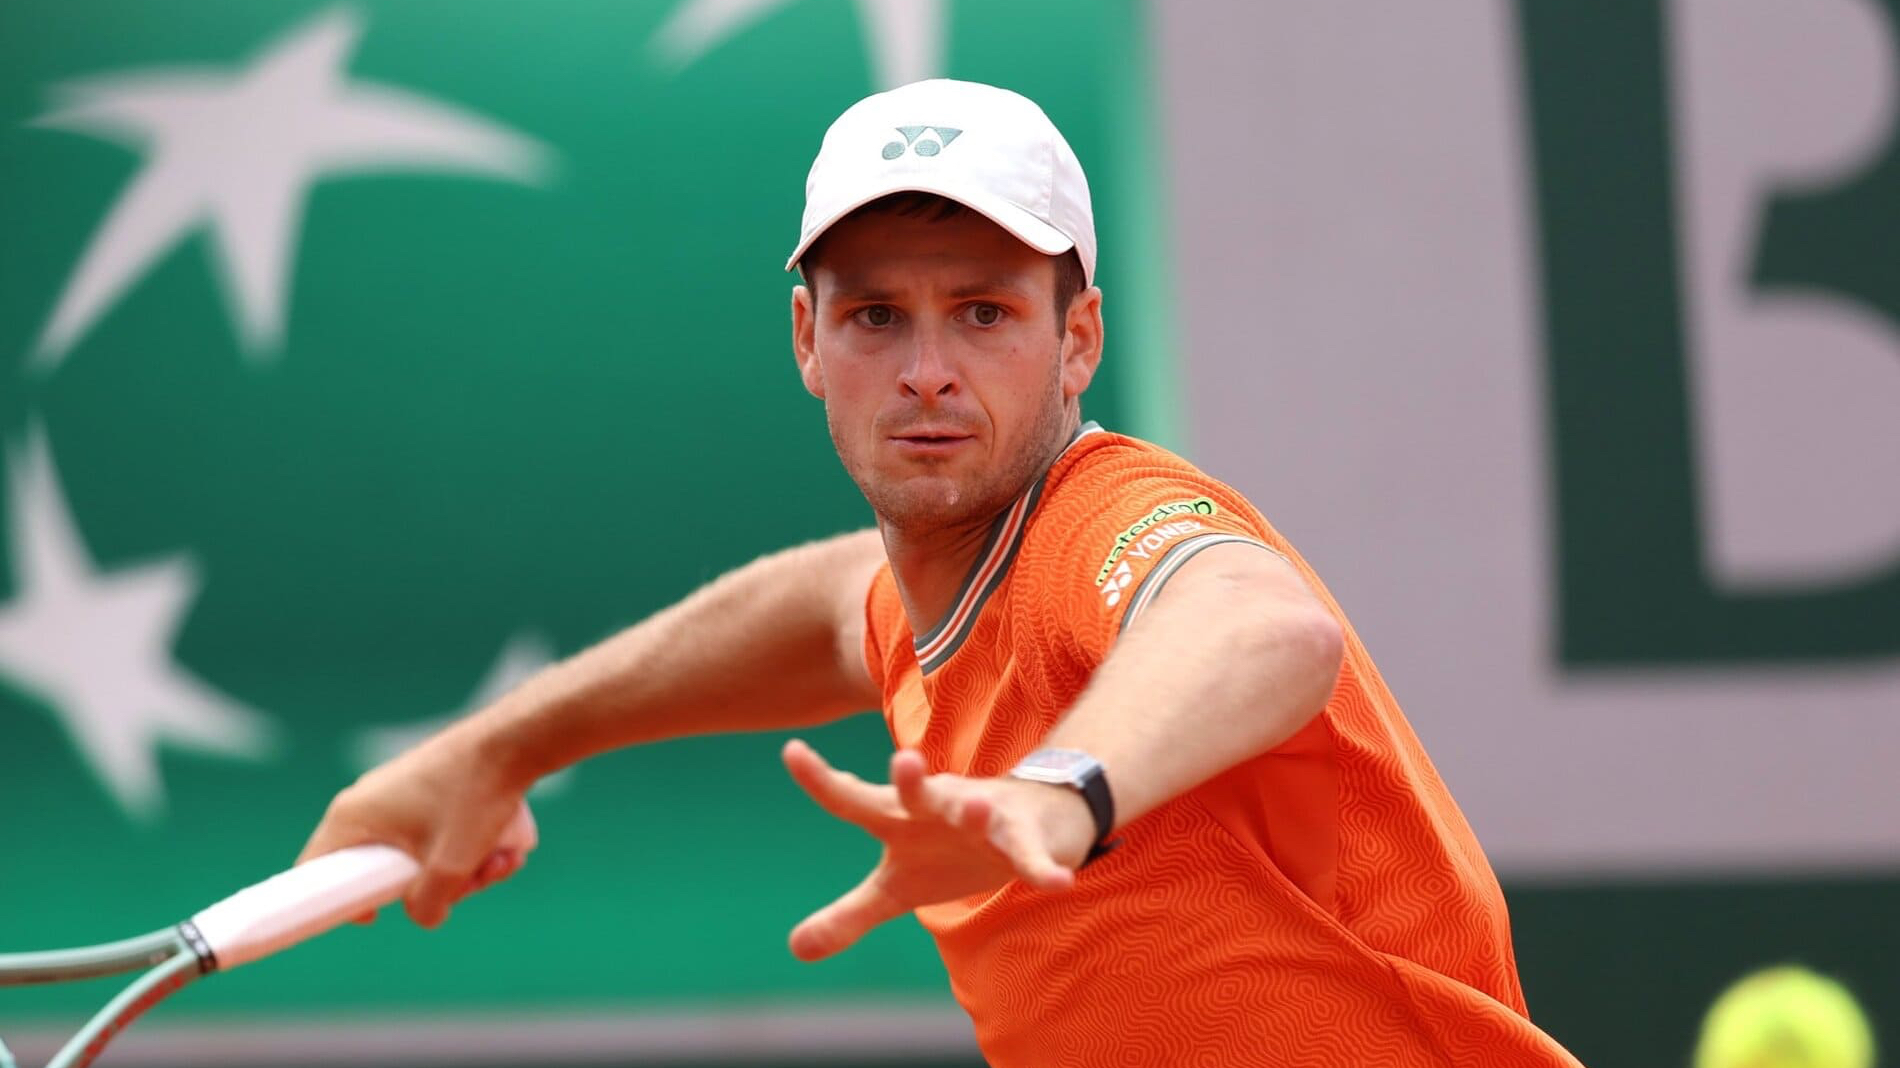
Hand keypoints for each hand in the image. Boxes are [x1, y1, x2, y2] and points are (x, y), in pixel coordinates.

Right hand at [297, 729, 537, 927]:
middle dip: (431, 887)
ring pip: (421, 855)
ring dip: (462, 871)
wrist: (514, 742)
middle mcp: (368, 801)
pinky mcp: (431, 788)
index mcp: (351, 816)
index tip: (376, 916)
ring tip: (497, 862)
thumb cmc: (473, 797)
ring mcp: (400, 793)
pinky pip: (440, 834)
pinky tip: (505, 851)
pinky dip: (469, 848)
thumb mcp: (449, 867)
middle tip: (465, 885)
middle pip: (382, 869)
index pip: (317, 871)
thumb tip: (423, 915)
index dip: (338, 902)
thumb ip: (426, 905)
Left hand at [781, 739, 1095, 961]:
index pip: (854, 798)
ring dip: (979, 811)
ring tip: (979, 807)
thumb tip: (794, 949)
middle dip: (913, 779)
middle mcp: (938, 808)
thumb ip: (848, 914)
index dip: (822, 779)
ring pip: (981, 812)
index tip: (791, 751)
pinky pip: (1035, 855)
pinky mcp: (1027, 839)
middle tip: (903, 759)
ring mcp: (986, 819)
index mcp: (898, 818)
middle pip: (920, 793)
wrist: (1028, 819)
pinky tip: (1059, 882)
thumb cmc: (949, 850)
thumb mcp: (896, 887)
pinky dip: (1045, 867)